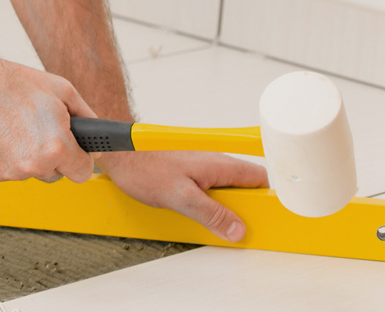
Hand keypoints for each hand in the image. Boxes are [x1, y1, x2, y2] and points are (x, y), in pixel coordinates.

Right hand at [0, 56, 97, 182]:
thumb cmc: (11, 83)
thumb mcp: (62, 90)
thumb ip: (87, 117)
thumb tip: (96, 136)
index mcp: (57, 147)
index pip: (83, 172)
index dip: (79, 158)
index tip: (74, 150)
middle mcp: (35, 165)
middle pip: (57, 174)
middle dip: (54, 157)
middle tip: (39, 131)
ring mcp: (11, 172)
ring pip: (32, 172)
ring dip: (29, 157)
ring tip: (16, 128)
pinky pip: (9, 171)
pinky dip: (7, 157)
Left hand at [98, 150, 269, 241]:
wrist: (118, 155)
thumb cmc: (144, 168)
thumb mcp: (181, 198)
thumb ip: (211, 214)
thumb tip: (237, 229)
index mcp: (221, 165)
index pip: (260, 179)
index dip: (265, 198)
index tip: (264, 218)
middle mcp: (215, 163)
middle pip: (244, 187)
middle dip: (242, 207)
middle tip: (233, 225)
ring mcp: (202, 167)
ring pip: (226, 189)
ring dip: (222, 207)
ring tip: (211, 220)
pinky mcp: (189, 173)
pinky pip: (208, 189)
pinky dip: (207, 203)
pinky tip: (194, 211)